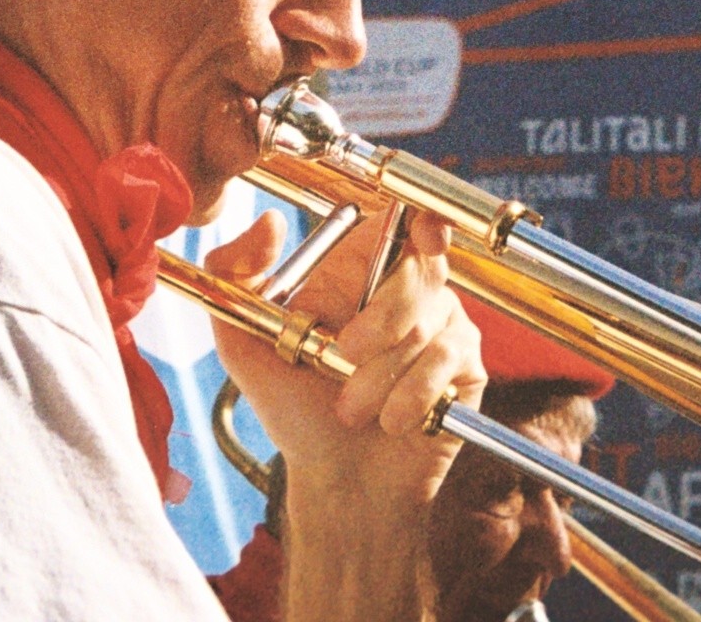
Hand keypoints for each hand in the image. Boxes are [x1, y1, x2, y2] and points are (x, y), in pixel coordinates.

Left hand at [207, 206, 483, 513]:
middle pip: (414, 274)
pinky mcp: (465, 365)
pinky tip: (391, 419)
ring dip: (379, 376)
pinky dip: (411, 395)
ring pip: (424, 324)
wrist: (337, 481)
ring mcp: (441, 325)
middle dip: (374, 325)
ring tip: (352, 409)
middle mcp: (406, 290)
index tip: (424, 233)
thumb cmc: (295, 411)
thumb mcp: (245, 344)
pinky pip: (446, 360)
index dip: (420, 220)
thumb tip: (269, 220)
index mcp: (358, 270)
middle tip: (337, 363)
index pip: (401, 221)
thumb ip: (235, 275)